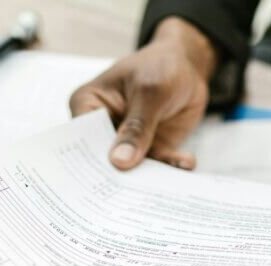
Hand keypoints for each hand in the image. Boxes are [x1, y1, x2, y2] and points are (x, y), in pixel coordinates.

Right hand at [70, 17, 216, 169]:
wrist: (188, 67)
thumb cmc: (160, 66)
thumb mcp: (150, 91)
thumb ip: (136, 127)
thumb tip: (119, 162)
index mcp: (87, 104)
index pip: (82, 138)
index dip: (90, 161)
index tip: (105, 179)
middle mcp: (101, 128)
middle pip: (103, 160)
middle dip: (118, 177)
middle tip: (131, 193)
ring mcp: (124, 142)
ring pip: (130, 170)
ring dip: (148, 178)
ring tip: (163, 183)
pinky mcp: (148, 151)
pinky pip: (156, 167)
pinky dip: (170, 168)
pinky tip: (186, 163)